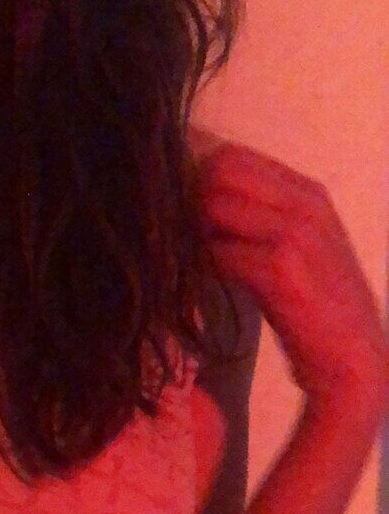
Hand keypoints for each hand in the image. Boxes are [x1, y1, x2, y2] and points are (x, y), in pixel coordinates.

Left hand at [190, 132, 388, 419]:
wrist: (351, 358)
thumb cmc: (314, 313)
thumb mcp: (293, 253)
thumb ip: (257, 224)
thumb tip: (198, 213)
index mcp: (306, 192)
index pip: (233, 155)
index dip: (192, 175)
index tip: (166, 206)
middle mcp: (303, 201)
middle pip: (219, 168)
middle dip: (185, 196)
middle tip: (162, 233)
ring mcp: (294, 231)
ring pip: (213, 203)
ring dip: (185, 230)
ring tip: (172, 260)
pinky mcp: (280, 267)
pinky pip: (217, 251)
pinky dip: (195, 266)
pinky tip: (187, 286)